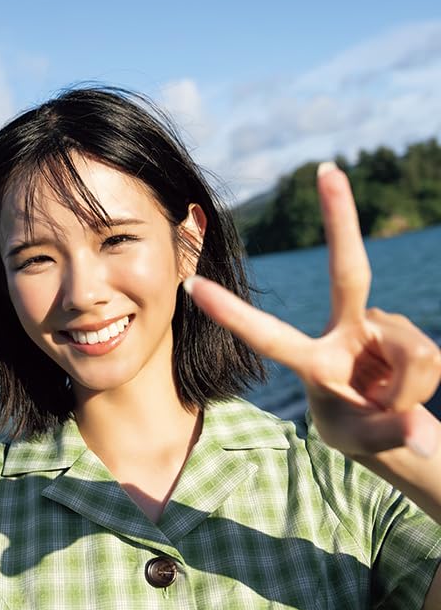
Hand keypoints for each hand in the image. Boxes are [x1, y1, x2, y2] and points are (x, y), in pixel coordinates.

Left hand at [185, 164, 440, 459]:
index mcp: (313, 361)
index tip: (193, 286)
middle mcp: (346, 332)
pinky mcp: (411, 334)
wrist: (400, 438)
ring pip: (411, 355)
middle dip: (340, 217)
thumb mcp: (363, 443)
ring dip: (409, 393)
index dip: (233, 313)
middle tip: (326, 166)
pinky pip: (428, 361)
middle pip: (349, 272)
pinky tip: (408, 393)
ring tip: (391, 407)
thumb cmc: (363, 433)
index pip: (269, 336)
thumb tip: (412, 424)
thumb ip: (385, 434)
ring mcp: (381, 328)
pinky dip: (422, 390)